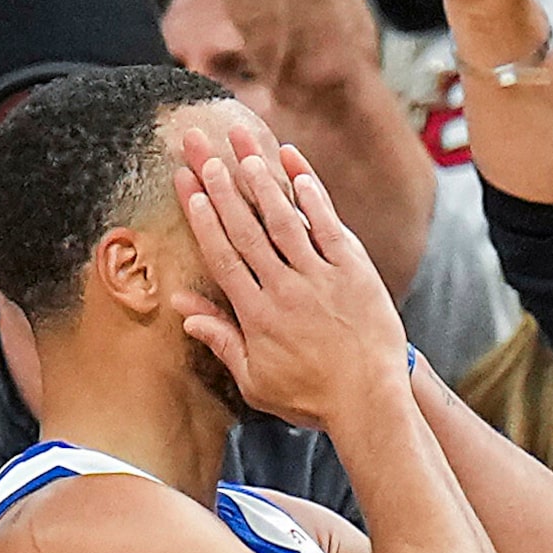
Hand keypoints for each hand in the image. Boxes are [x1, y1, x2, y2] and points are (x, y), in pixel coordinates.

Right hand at [171, 132, 408, 433]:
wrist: (370, 402)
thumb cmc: (311, 397)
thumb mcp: (255, 380)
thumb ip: (220, 340)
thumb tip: (182, 308)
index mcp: (257, 315)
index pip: (222, 257)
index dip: (203, 219)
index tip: (188, 188)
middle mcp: (286, 289)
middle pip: (247, 230)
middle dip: (223, 188)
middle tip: (205, 154)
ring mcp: (322, 278)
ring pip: (286, 221)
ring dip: (262, 183)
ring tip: (243, 150)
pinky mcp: (355, 272)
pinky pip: (330, 227)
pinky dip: (313, 196)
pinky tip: (296, 169)